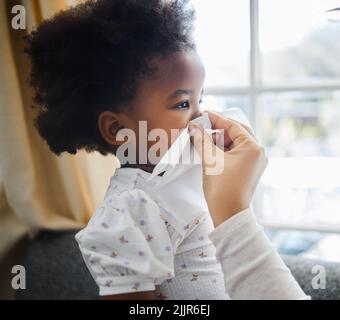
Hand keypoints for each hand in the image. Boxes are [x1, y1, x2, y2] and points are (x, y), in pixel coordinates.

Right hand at [188, 110, 267, 226]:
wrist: (228, 214)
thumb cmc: (222, 188)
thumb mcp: (210, 160)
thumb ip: (202, 140)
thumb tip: (194, 127)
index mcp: (253, 148)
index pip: (233, 126)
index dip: (216, 119)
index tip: (204, 114)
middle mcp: (258, 153)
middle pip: (236, 133)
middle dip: (218, 129)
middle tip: (203, 125)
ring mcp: (254, 163)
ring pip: (235, 143)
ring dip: (220, 140)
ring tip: (204, 139)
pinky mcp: (248, 170)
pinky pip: (235, 153)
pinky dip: (223, 150)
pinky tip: (210, 150)